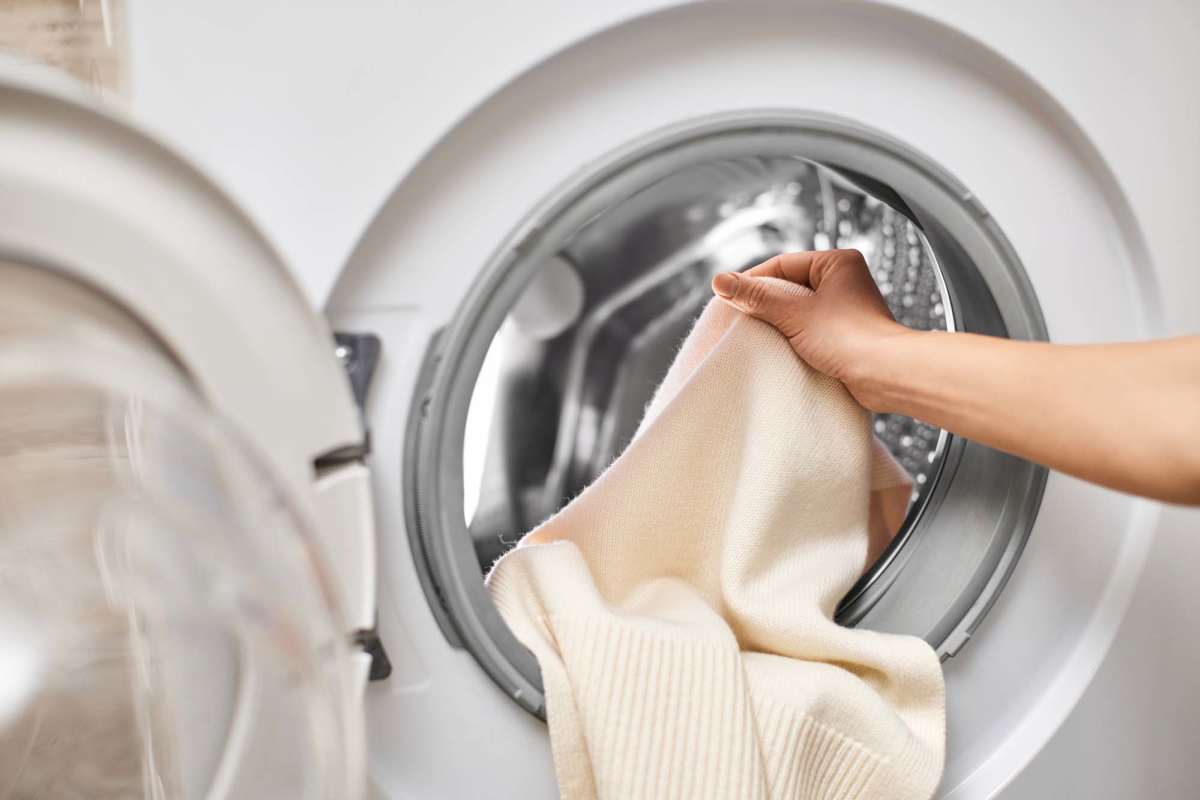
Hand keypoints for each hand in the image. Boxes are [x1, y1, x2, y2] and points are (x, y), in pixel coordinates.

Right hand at [711, 250, 911, 410]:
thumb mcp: (793, 313)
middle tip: (740, 318)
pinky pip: (810, 329)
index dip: (753, 280)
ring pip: (799, 309)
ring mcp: (846, 308)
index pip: (783, 264)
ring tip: (760, 335)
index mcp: (837, 262)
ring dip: (779, 323)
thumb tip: (719, 281)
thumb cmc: (849, 338)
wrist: (886, 375)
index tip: (728, 297)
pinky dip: (794, 337)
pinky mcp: (846, 334)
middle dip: (766, 303)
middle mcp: (845, 280)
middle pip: (789, 286)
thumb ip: (756, 297)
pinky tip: (781, 348)